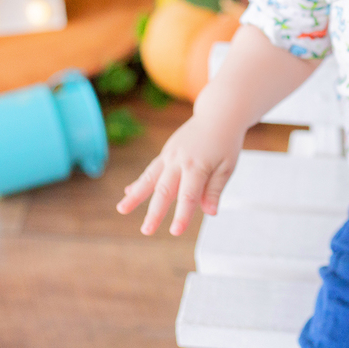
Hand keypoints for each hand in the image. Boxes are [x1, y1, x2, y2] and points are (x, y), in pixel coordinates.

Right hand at [116, 109, 245, 235]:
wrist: (217, 115)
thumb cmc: (226, 143)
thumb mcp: (227, 166)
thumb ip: (215, 189)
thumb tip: (210, 213)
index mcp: (198, 165)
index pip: (189, 195)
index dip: (182, 214)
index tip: (175, 232)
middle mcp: (180, 160)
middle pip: (164, 190)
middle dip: (154, 212)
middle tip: (146, 231)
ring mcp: (170, 155)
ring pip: (149, 178)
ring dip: (135, 195)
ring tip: (121, 209)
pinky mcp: (166, 153)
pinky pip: (151, 170)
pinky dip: (139, 182)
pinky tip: (128, 193)